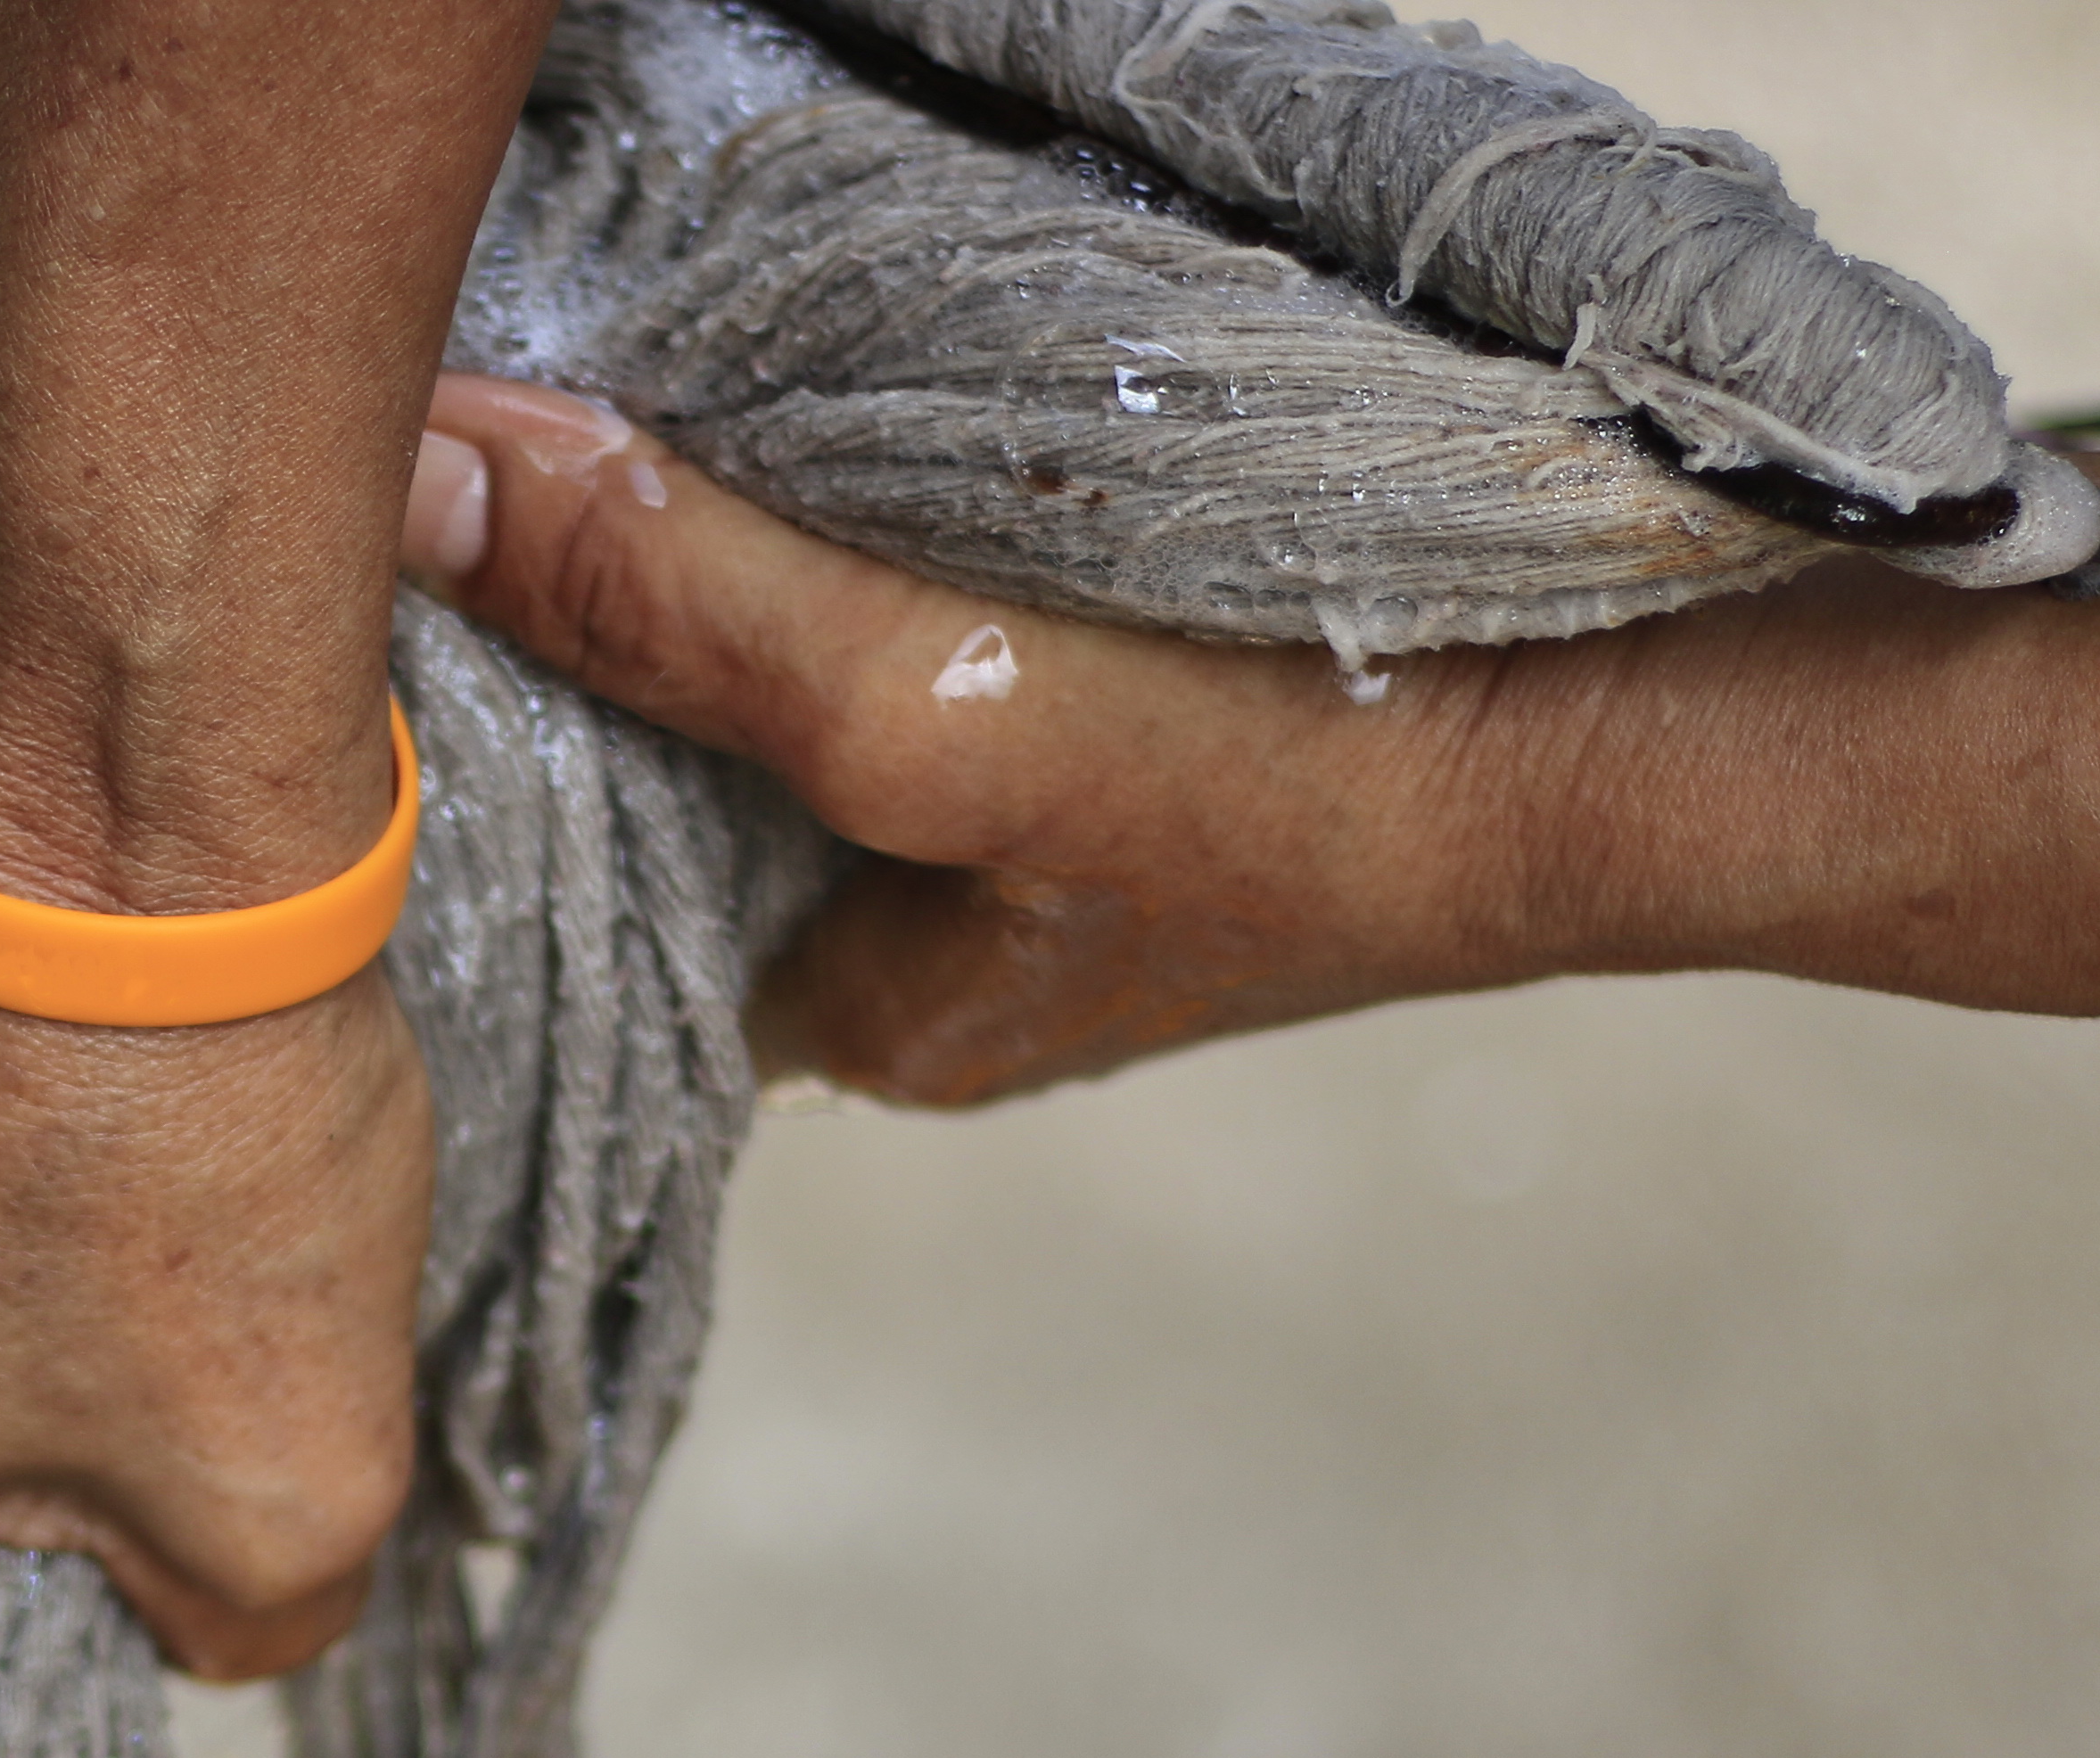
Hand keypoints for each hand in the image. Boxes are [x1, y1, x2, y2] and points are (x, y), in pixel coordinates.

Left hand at [402, 374, 1552, 1107]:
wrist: (1676, 713)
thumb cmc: (1324, 774)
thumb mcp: (936, 711)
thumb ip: (684, 612)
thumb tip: (438, 476)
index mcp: (868, 1024)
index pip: (597, 892)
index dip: (503, 737)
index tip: (424, 576)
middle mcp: (937, 947)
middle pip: (694, 776)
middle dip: (617, 622)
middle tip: (524, 438)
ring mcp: (1043, 833)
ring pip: (814, 677)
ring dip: (746, 541)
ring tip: (653, 392)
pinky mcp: (1140, 710)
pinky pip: (937, 609)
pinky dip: (880, 513)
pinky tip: (835, 398)